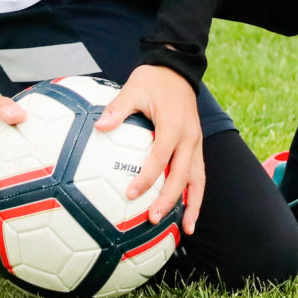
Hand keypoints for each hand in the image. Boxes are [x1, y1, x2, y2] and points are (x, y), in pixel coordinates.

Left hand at [97, 63, 205, 233]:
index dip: (147, 177)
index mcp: (173, 126)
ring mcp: (196, 142)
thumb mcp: (133, 89)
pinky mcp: (197, 145)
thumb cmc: (152, 80)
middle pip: (183, 175)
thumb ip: (117, 109)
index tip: (131, 194)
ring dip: (194, 205)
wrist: (178, 68)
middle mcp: (190, 137)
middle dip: (170, 200)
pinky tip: (189, 212)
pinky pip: (199, 174)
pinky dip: (195, 194)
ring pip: (198, 179)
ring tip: (187, 229)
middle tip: (153, 219)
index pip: (160, 157)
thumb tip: (99, 127)